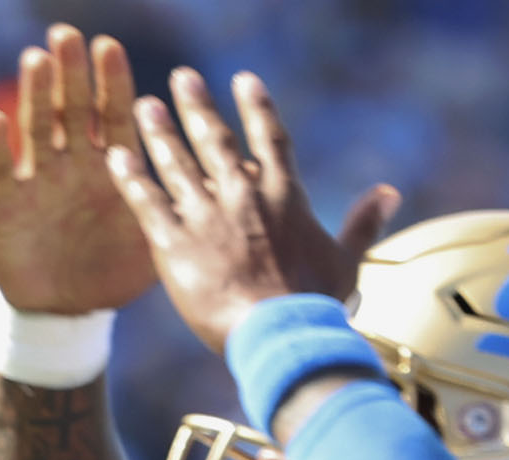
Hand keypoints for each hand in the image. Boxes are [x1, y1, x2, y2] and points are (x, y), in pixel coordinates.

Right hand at [0, 25, 153, 316]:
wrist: (66, 312)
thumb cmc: (113, 272)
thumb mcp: (150, 243)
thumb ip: (172, 208)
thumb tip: (212, 185)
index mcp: (111, 166)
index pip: (113, 114)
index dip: (111, 82)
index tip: (109, 47)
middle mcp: (74, 162)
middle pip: (73, 108)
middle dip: (71, 72)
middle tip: (68, 36)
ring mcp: (38, 178)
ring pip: (36, 128)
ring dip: (34, 94)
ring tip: (36, 60)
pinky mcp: (5, 202)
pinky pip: (0, 169)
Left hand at [102, 67, 395, 356]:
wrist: (278, 335)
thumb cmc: (315, 304)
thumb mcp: (346, 261)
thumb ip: (363, 223)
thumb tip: (390, 193)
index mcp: (283, 196)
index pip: (270, 139)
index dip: (257, 107)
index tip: (244, 80)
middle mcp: (241, 195)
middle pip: (214, 140)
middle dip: (197, 106)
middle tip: (182, 76)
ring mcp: (205, 216)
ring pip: (177, 163)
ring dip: (160, 132)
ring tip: (147, 106)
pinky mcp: (173, 244)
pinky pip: (148, 202)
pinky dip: (132, 178)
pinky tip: (118, 156)